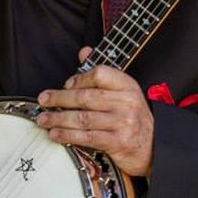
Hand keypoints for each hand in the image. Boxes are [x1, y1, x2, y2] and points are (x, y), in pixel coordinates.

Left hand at [36, 47, 153, 176]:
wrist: (153, 146)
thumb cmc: (133, 117)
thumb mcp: (124, 91)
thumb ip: (103, 72)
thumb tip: (84, 51)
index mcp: (127, 85)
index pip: (99, 73)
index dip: (79, 78)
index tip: (65, 84)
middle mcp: (126, 102)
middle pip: (86, 97)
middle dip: (60, 99)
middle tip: (43, 100)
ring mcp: (122, 122)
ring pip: (83, 117)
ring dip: (59, 119)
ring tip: (44, 119)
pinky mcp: (117, 142)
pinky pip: (87, 136)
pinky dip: (68, 135)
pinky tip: (56, 134)